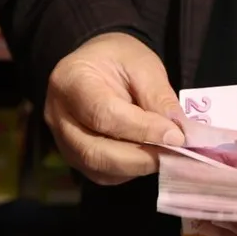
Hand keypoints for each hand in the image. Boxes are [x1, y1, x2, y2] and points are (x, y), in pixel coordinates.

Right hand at [44, 32, 185, 184]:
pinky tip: (151, 157)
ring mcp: (63, 142)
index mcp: (70, 81)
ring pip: (100, 169)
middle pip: (96, 152)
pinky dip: (132, 171)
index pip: (104, 114)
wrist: (96, 66)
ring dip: (139, 167)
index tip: (177, 136)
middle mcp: (58, 116)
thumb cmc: (118, 60)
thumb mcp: (143, 65)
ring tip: (169, 156)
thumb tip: (178, 134)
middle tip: (176, 154)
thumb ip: (158, 97)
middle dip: (141, 158)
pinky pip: (104, 175)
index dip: (142, 130)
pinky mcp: (76, 159)